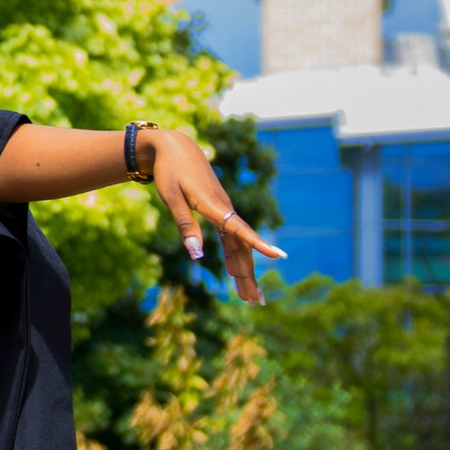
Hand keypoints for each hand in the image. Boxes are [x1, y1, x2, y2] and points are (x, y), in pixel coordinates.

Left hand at [146, 129, 284, 307]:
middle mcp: (225, 209)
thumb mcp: (171, 198)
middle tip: (256, 302)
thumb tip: (197, 255)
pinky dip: (235, 257)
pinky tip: (237, 273)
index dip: (258, 244)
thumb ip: (185, 225)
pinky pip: (232, 239)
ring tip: (251, 297)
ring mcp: (224, 211)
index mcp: (214, 205)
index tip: (279, 257)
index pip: (240, 229)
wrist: (175, 147)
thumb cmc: (170, 171)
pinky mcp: (220, 211)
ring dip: (244, 271)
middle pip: (242, 247)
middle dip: (250, 275)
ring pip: (239, 245)